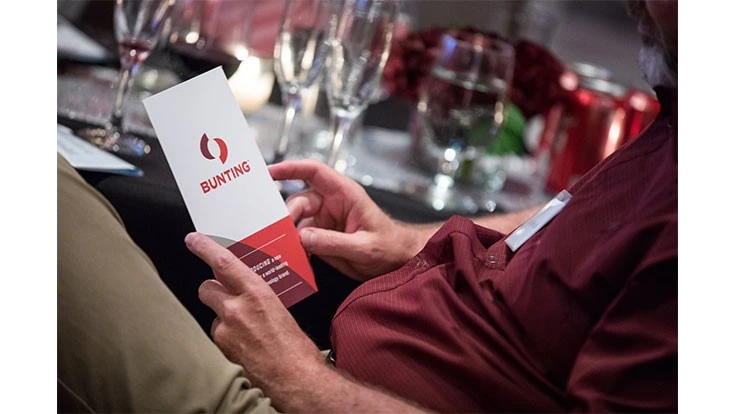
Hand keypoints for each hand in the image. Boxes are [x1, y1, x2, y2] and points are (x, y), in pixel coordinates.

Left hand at [185, 232, 322, 395]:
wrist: (294, 377)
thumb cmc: (295, 346)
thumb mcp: (279, 307)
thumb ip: (257, 293)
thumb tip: (244, 286)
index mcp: (257, 293)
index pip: (224, 262)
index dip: (205, 248)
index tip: (193, 240)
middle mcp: (237, 309)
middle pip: (207, 287)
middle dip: (214, 289)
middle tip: (226, 295)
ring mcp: (226, 329)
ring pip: (212, 312)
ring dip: (222, 315)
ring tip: (244, 327)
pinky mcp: (220, 347)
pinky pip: (216, 333)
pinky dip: (225, 335)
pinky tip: (242, 342)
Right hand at [268, 159, 423, 280]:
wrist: (398, 261)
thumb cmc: (390, 246)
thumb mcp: (364, 246)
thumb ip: (333, 242)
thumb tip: (303, 237)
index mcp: (344, 194)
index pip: (314, 172)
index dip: (291, 168)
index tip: (270, 171)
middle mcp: (331, 204)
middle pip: (299, 202)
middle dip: (287, 217)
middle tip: (280, 235)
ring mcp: (325, 221)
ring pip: (296, 222)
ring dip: (288, 236)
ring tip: (281, 250)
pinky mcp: (321, 237)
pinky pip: (301, 240)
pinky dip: (294, 248)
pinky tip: (291, 259)